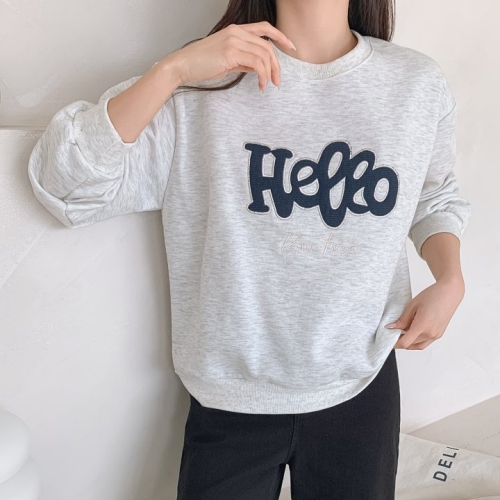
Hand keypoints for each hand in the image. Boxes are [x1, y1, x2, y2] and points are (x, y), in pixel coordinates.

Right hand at [166, 21, 295, 91]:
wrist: (183, 65)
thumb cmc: (201, 64)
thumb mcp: (227, 60)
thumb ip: (243, 60)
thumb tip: (258, 68)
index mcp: (235, 30)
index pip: (264, 29)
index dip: (280, 36)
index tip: (291, 47)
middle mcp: (236, 32)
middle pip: (268, 46)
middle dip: (277, 65)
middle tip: (278, 81)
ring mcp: (234, 41)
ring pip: (264, 55)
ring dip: (270, 73)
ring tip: (266, 86)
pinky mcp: (231, 53)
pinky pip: (257, 63)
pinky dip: (262, 76)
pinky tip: (260, 85)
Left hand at [387, 276, 464, 349]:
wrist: (450, 292)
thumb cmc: (432, 295)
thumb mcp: (412, 306)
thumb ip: (402, 319)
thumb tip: (391, 327)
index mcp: (422, 326)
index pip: (405, 342)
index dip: (394, 343)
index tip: (388, 338)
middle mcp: (431, 333)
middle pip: (411, 345)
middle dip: (400, 340)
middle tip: (393, 332)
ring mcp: (436, 335)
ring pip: (418, 345)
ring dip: (409, 342)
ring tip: (402, 331)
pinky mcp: (439, 333)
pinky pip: (426, 342)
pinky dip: (417, 340)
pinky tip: (412, 330)